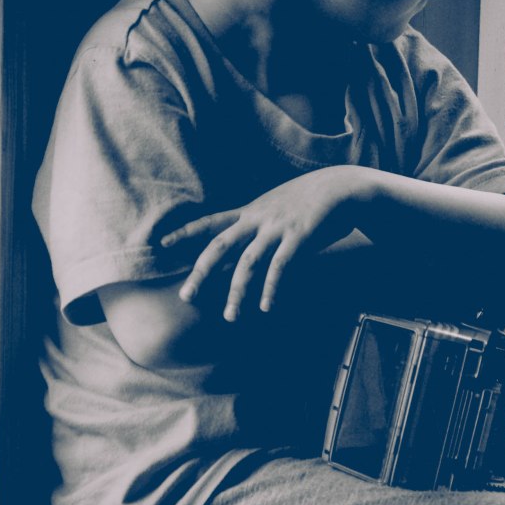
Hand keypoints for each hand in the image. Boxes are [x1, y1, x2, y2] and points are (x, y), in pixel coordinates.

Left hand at [161, 166, 370, 321]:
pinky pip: (280, 266)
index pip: (211, 221)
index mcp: (251, 210)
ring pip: (248, 262)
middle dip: (201, 271)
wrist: (342, 188)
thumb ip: (260, 223)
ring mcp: (277, 228)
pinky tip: (265, 306)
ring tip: (229, 316)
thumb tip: (244, 243)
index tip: (162, 243)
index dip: (185, 232)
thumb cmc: (311, 200)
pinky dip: (271, 288)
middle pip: (220, 245)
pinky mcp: (299, 237)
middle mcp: (258, 218)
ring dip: (236, 292)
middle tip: (186, 296)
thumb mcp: (278, 205)